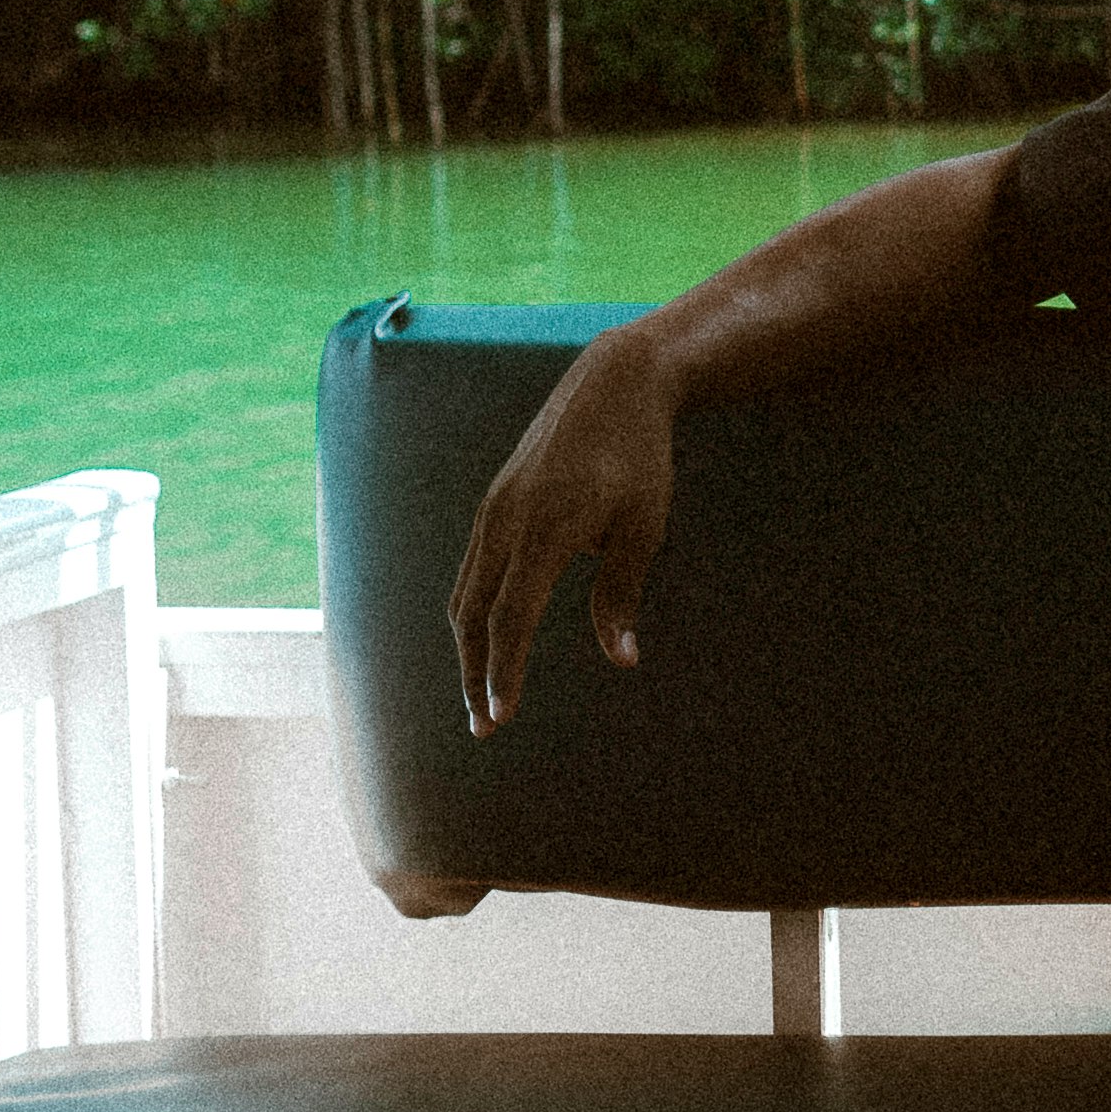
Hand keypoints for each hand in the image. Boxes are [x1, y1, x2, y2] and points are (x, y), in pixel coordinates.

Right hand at [448, 328, 684, 736]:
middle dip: (474, 675)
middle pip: (473, 615)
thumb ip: (623, 595)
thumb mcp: (644, 528)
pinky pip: (473, 568)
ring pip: (465, 593)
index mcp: (544, 531)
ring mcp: (494, 509)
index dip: (503, 673)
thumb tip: (623, 660)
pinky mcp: (495, 502)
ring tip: (482, 693)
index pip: (511, 620)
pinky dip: (474, 611)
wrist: (614, 384)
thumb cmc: (641, 458)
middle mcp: (505, 521)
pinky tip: (488, 637)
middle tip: (483, 727)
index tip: (501, 717)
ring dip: (469, 647)